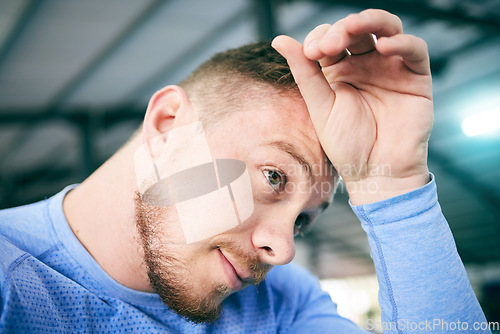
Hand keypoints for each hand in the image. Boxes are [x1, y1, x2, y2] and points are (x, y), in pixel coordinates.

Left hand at [272, 9, 432, 204]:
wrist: (376, 173)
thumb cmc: (346, 145)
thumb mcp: (320, 106)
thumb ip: (304, 72)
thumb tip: (278, 39)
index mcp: (338, 70)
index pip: (329, 38)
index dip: (320, 37)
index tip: (310, 54)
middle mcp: (364, 64)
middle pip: (356, 29)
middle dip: (341, 29)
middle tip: (327, 44)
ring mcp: (390, 67)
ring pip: (386, 28)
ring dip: (369, 21)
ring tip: (352, 28)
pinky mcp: (415, 77)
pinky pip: (414, 49)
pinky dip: (402, 42)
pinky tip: (385, 46)